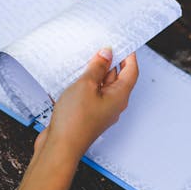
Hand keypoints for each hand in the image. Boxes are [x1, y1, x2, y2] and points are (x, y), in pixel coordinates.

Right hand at [9, 48, 137, 189]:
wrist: (60, 147)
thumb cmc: (75, 121)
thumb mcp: (86, 85)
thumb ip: (97, 67)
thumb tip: (106, 54)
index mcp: (119, 96)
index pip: (131, 71)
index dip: (128, 55)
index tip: (122, 42)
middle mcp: (112, 104)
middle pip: (117, 78)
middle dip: (110, 61)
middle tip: (100, 46)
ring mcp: (99, 110)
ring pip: (101, 86)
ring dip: (95, 72)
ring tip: (85, 58)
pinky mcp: (86, 114)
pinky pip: (90, 94)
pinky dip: (85, 84)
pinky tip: (74, 77)